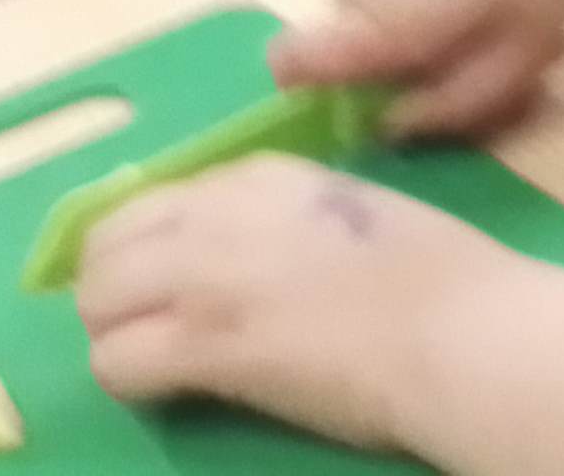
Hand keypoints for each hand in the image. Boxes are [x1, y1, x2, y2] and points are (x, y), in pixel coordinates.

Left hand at [76, 155, 517, 453]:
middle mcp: (224, 211)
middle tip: (155, 321)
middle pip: (110, 243)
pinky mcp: (206, 345)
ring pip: (98, 300)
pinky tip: (175, 387)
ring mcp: (208, 276)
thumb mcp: (362, 209)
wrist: (465, 330)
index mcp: (269, 175)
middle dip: (119, 285)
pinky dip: (132, 379)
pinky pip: (115, 364)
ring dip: (119, 331)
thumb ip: (297, 215)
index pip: (163, 198)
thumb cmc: (443, 274)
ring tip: (162, 356)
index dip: (161, 244)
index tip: (183, 275)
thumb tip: (261, 244)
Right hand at [271, 0, 563, 137]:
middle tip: (507, 74)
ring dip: (453, 42)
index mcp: (374, 25)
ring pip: (395, 26)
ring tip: (530, 31)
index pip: (289, 67)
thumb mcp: (517, 58)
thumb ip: (452, 109)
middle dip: (424, 79)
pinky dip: (457, 5)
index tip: (382, 108)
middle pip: (362, 60)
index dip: (313, 98)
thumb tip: (393, 128)